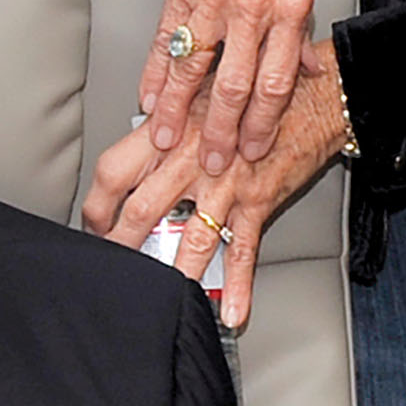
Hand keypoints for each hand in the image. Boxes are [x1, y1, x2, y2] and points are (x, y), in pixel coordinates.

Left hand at [82, 46, 349, 333]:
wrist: (314, 93)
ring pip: (189, 238)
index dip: (96, 203)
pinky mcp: (258, 201)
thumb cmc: (254, 94)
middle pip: (140, 209)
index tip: (91, 224)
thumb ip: (166, 125)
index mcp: (172, 130)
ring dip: (171, 272)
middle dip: (119, 245)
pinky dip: (239, 286)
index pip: (114, 170)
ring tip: (158, 296)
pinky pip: (243, 251)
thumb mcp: (199, 97)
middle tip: (110, 267)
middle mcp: (192, 158)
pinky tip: (232, 311)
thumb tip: (136, 149)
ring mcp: (225, 184)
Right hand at [119, 0, 316, 188]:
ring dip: (178, 113)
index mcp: (291, 4)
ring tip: (167, 141)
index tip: (255, 151)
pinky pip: (166, 40)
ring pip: (194, 70)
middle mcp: (253, 6)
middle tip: (211, 164)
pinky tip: (148, 98)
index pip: (277, 83)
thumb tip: (307, 71)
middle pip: (235, 88)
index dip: (264, 125)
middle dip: (222, 133)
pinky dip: (155, 73)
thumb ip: (302, 26)